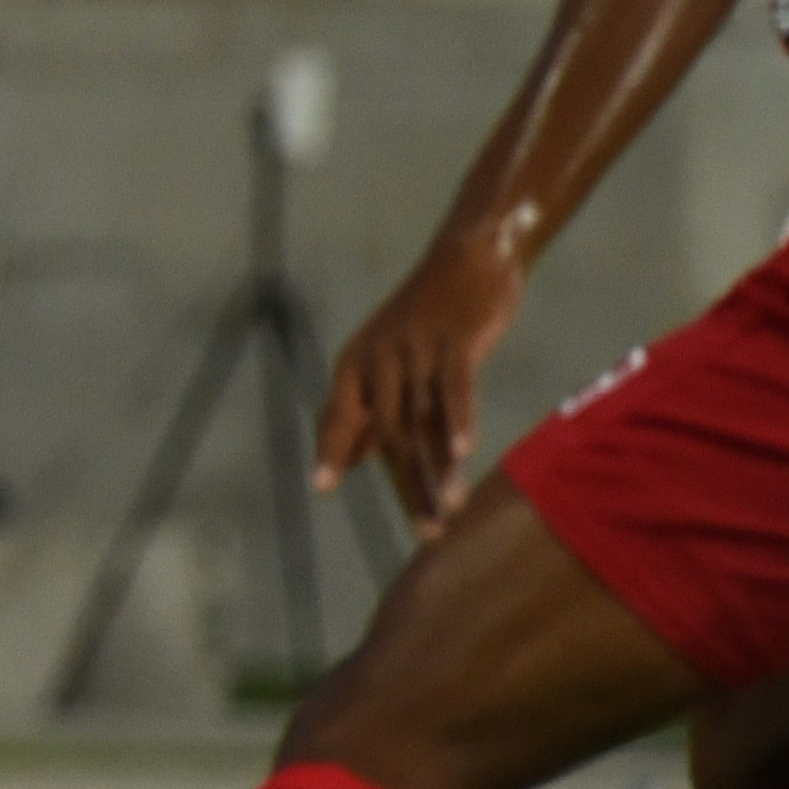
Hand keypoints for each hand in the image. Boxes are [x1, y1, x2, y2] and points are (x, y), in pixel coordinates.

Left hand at [313, 234, 525, 534]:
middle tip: (425, 529)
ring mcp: (415, 350)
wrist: (465, 260)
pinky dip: (458, 420)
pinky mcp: (454, 342)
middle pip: (388, 432)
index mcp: (355, 365)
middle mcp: (377, 358)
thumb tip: (345, 464)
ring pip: (423, 419)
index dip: (331, 451)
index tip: (322, 488)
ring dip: (438, 468)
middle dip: (406, 484)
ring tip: (450, 508)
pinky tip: (464, 452)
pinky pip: (455, 387)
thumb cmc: (424, 322)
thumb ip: (365, 413)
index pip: (339, 416)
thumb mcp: (385, 363)